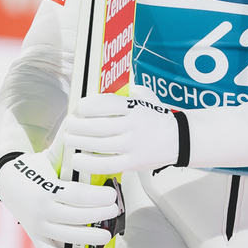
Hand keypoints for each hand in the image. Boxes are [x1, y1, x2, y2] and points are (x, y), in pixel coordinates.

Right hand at [0, 149, 119, 247]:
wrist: (7, 181)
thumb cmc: (35, 166)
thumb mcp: (50, 154)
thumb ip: (68, 144)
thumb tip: (83, 119)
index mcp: (46, 188)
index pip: (77, 195)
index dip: (97, 196)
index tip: (112, 193)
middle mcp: (41, 210)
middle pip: (75, 216)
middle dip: (98, 214)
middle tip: (114, 209)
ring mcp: (37, 225)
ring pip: (66, 236)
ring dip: (88, 237)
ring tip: (107, 235)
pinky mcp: (34, 236)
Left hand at [62, 86, 180, 174]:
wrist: (179, 139)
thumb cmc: (158, 117)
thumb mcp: (146, 97)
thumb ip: (128, 90)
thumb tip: (105, 83)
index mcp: (135, 107)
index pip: (106, 104)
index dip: (88, 105)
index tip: (79, 107)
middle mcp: (133, 126)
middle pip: (97, 126)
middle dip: (77, 124)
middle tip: (69, 123)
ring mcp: (132, 146)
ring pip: (98, 145)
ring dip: (78, 141)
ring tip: (68, 138)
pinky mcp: (132, 163)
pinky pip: (106, 164)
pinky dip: (88, 162)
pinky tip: (77, 159)